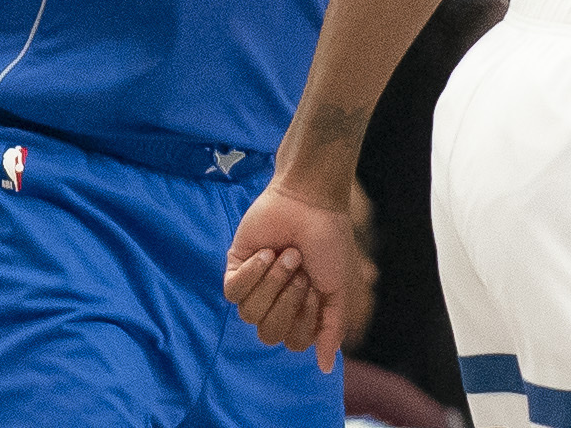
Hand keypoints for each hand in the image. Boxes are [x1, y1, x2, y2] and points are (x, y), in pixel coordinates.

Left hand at [223, 180, 355, 371]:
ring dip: (272, 282)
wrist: (310, 201)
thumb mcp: (337, 288)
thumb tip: (325, 368)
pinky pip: (232, 292)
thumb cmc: (328, 240)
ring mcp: (254, 285)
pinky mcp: (236, 266)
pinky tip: (266, 251)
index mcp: (300, 311)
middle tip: (300, 267)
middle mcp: (276, 302)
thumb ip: (332, 328)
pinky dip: (252, 273)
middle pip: (268, 333)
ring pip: (249, 314)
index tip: (315, 285)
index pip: (293, 342)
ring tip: (286, 254)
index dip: (303, 318)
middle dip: (287, 299)